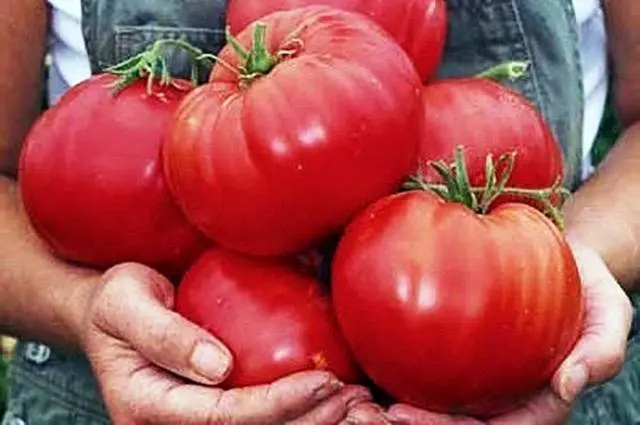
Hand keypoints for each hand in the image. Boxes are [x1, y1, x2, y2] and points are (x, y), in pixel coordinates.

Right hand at [81, 262, 384, 423]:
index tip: (325, 382)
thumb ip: (164, 334)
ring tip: (357, 402)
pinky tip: (334, 396)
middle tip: (356, 398)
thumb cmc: (115, 302)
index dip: (277, 405)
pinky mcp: (213, 407)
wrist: (108, 313)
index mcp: (148, 408)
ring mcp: (194, 421)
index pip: (222, 418)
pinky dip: (301, 410)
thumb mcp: (125, 304)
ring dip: (312, 422)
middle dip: (308, 421)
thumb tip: (217, 367)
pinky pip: (260, 416)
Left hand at [384, 241, 633, 424]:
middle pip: (452, 424)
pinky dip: (389, 371)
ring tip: (353, 399)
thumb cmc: (590, 287)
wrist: (564, 255)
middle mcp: (500, 394)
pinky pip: (422, 365)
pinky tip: (361, 363)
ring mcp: (475, 372)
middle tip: (363, 413)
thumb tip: (567, 385)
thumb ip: (600, 352)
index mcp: (536, 399)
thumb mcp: (610, 314)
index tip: (403, 415)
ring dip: (390, 410)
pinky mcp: (455, 345)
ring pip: (431, 402)